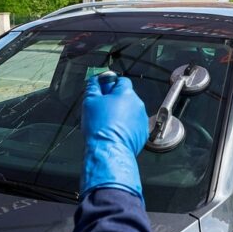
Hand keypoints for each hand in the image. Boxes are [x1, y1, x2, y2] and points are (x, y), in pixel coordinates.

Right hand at [81, 74, 148, 201]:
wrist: (109, 151)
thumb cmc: (100, 128)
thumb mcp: (89, 102)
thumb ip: (93, 87)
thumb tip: (94, 80)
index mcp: (126, 94)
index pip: (121, 80)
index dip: (110, 85)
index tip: (103, 91)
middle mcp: (137, 105)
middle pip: (126, 96)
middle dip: (115, 100)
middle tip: (102, 109)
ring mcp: (142, 119)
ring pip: (130, 111)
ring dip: (121, 114)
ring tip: (108, 123)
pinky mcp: (142, 132)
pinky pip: (134, 125)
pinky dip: (126, 127)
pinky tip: (115, 132)